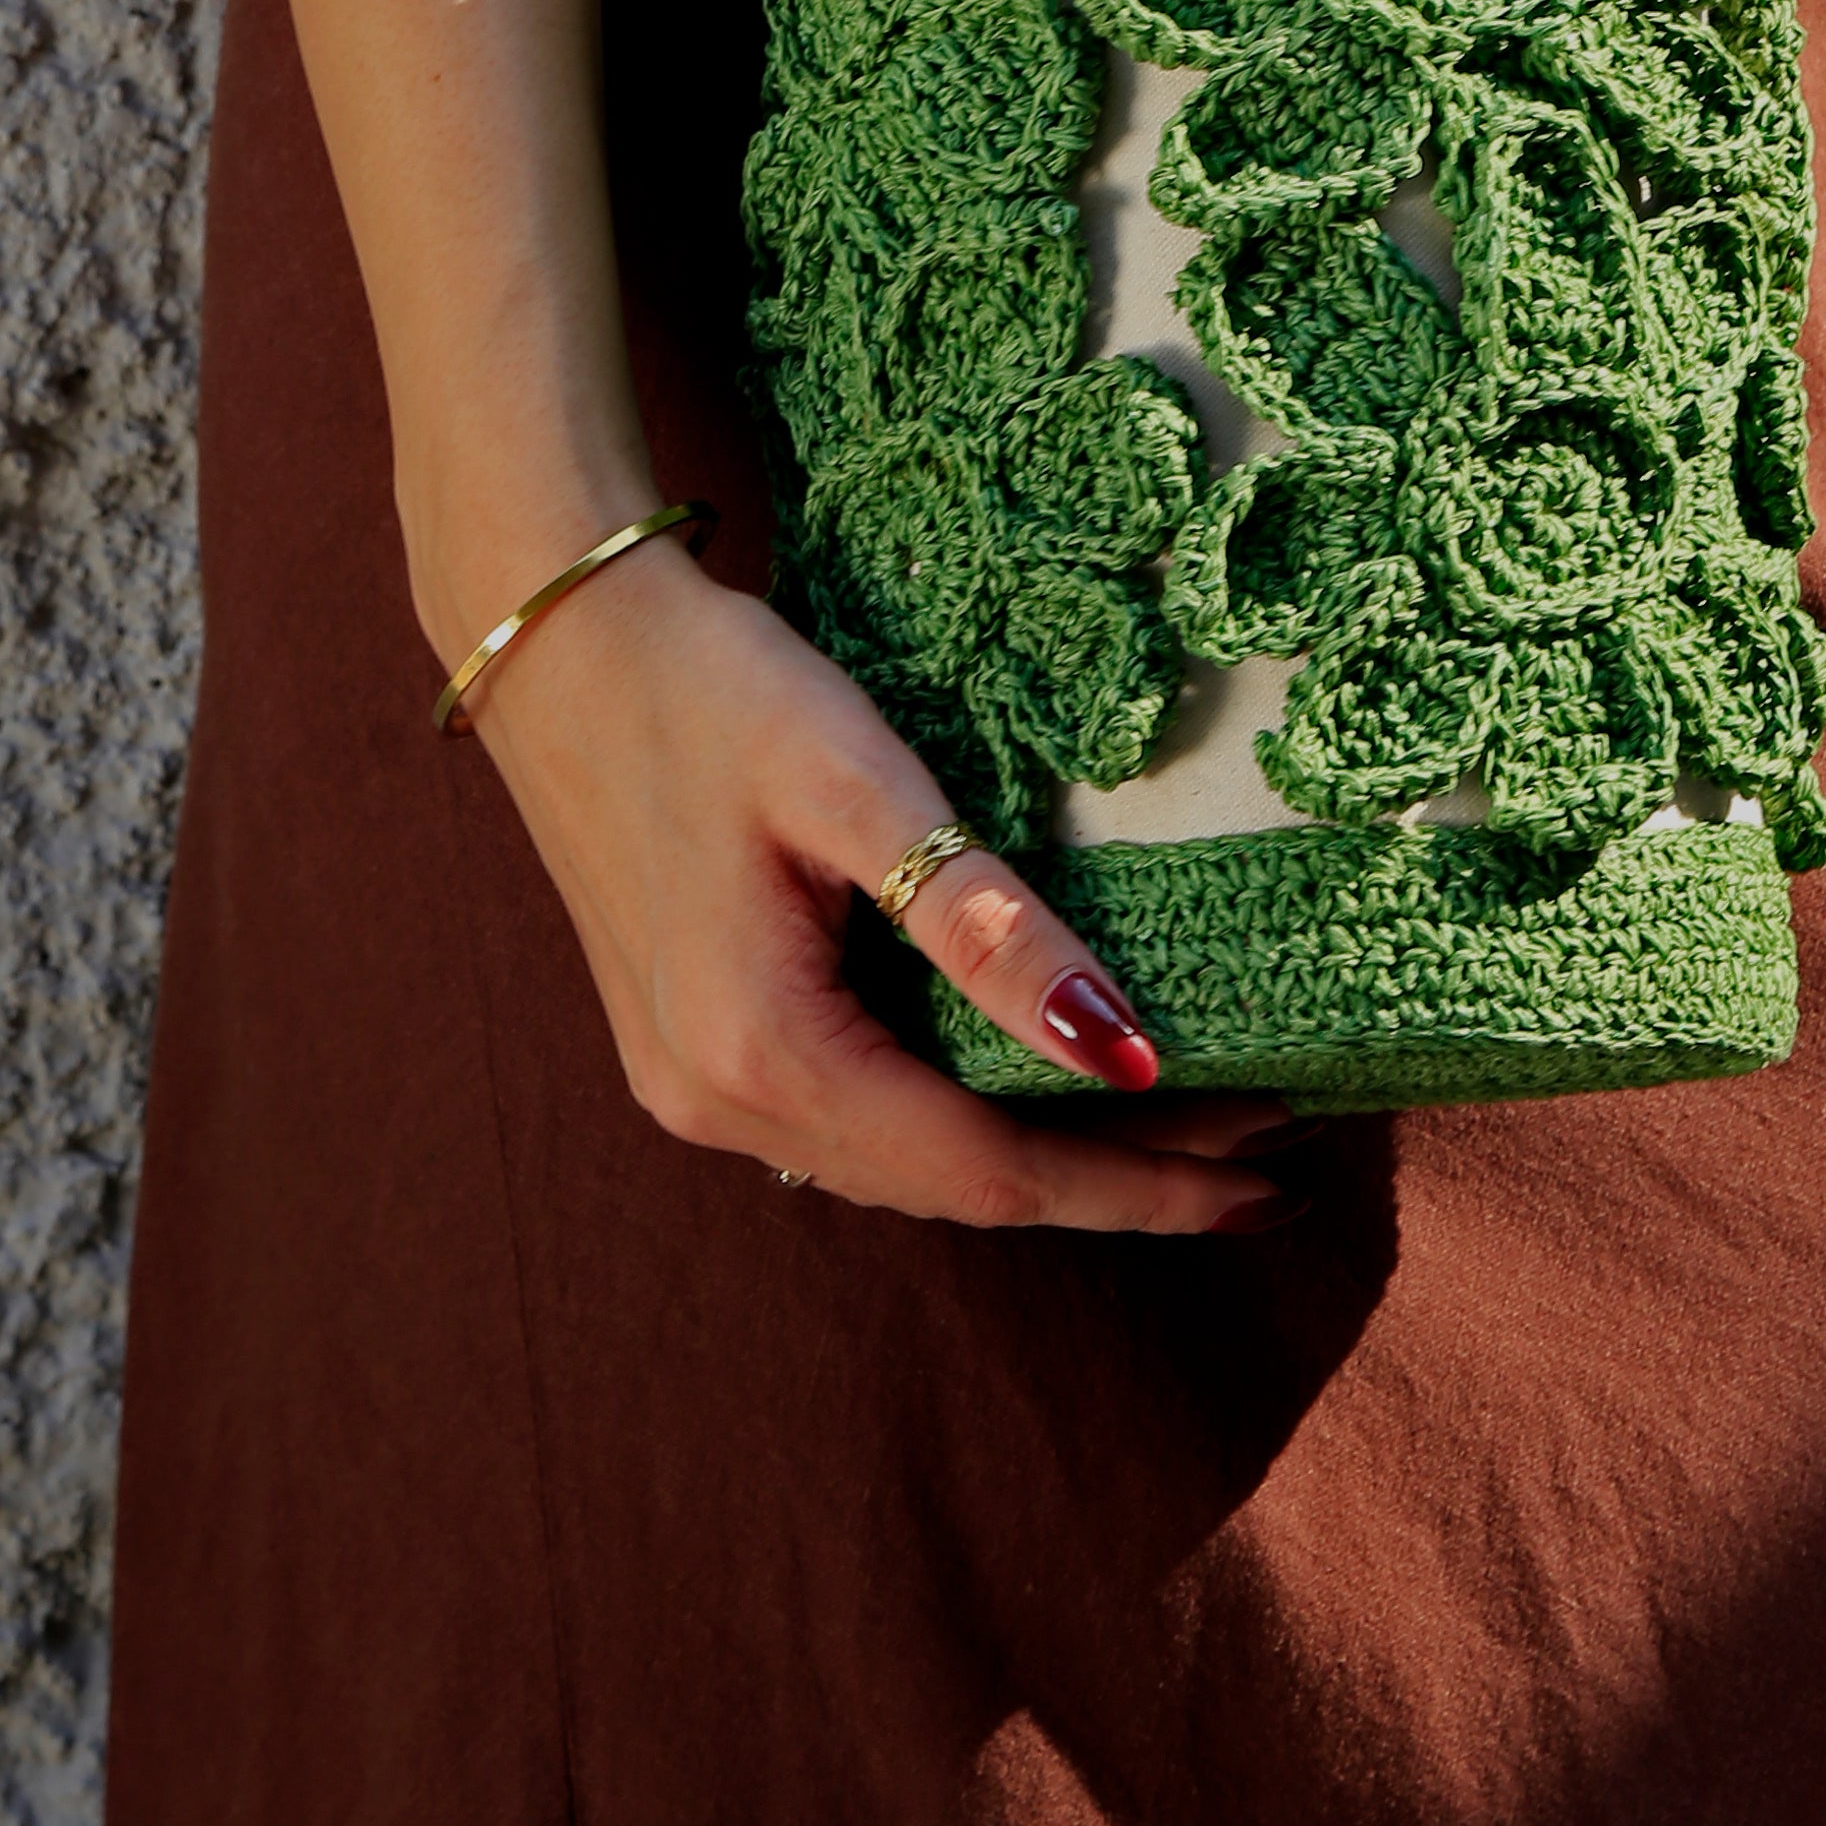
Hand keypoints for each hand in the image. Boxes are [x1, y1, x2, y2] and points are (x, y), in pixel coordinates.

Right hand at [451, 536, 1288, 1229]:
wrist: (557, 636)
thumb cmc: (712, 688)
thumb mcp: (861, 785)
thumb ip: (987, 930)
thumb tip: (1123, 1052)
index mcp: (763, 1056)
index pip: (993, 1173)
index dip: (1138, 1185)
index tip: (1268, 1182)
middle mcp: (718, 1106)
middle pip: (955, 1189)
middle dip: (1115, 1179)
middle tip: (1263, 1155)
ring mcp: (693, 1088)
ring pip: (906, 1167)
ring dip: (1045, 1156)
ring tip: (1183, 1129)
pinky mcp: (691, 1050)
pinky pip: (858, 1124)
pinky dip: (964, 1120)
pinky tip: (1037, 1086)